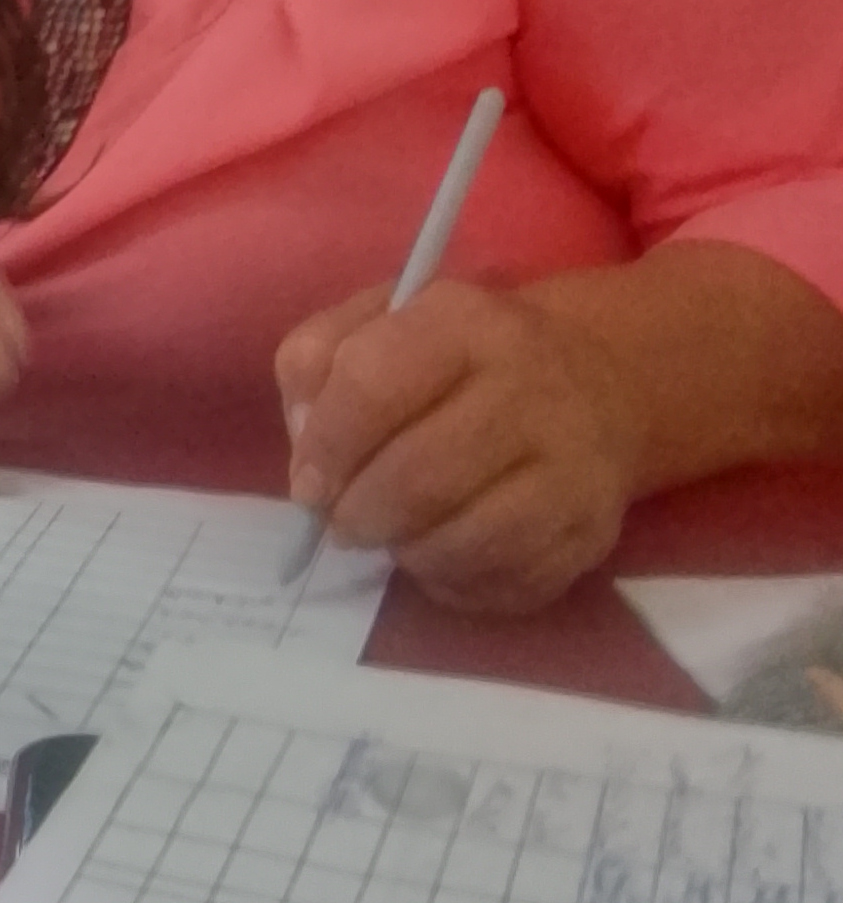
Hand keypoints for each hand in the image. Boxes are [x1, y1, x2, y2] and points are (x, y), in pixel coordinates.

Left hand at [274, 279, 646, 614]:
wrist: (598, 383)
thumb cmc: (463, 355)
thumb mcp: (384, 320)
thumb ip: (317, 362)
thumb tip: (304, 447)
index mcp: (466, 322)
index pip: (373, 384)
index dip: (326, 444)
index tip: (307, 483)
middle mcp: (530, 390)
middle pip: (418, 476)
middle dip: (358, 513)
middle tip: (340, 521)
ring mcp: (571, 468)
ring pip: (459, 540)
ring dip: (404, 549)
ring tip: (391, 532)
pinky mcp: (588, 535)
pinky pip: (497, 582)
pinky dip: (450, 579)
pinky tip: (441, 549)